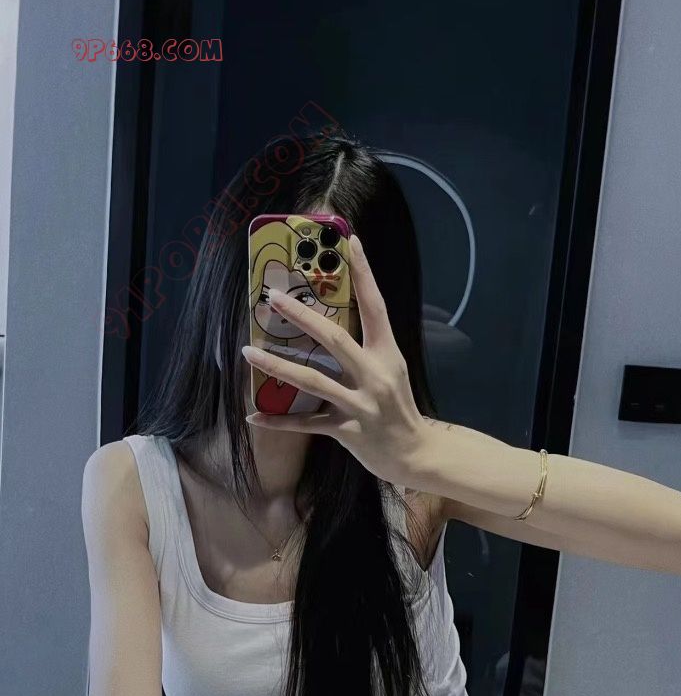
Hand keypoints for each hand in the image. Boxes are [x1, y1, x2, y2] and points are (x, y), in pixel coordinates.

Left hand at [242, 234, 430, 485]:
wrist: (416, 454)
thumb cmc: (399, 408)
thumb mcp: (391, 371)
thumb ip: (366, 350)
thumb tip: (328, 326)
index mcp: (388, 354)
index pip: (375, 306)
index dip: (364, 273)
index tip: (350, 241)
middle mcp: (375, 375)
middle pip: (334, 338)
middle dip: (302, 316)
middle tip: (274, 297)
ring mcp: (361, 404)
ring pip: (312, 380)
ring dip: (277, 365)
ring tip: (248, 351)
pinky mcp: (347, 431)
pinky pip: (306, 424)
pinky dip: (278, 420)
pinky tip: (253, 415)